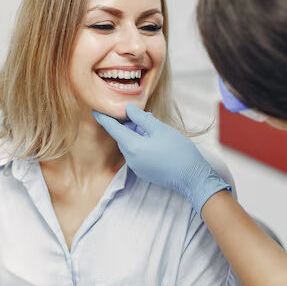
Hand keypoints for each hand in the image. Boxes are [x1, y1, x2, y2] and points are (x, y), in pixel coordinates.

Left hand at [93, 103, 230, 215]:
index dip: (104, 119)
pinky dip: (140, 145)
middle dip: (129, 125)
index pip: (112, 129)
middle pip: (122, 137)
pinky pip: (136, 154)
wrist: (191, 177)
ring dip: (136, 135)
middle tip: (142, 115)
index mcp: (132, 146)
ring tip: (152, 127)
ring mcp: (136, 167)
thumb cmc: (178, 151)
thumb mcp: (160, 129)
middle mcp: (130, 159)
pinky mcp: (143, 172)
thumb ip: (141, 118)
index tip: (95, 111)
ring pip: (130, 145)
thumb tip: (127, 109)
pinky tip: (154, 140)